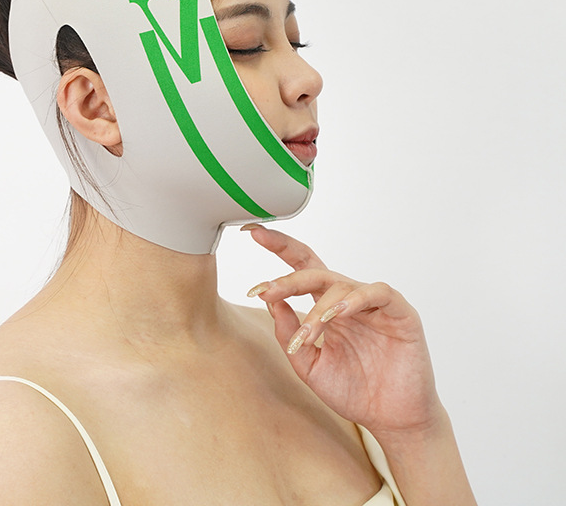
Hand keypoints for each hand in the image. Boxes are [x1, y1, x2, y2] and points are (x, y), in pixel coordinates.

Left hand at [245, 224, 443, 437]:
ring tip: (309, 332)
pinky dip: (356, 299)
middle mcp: (347, 299)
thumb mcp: (309, 364)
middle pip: (314, 270)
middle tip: (267, 289)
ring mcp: (373, 304)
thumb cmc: (352, 390)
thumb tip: (270, 299)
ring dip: (319, 309)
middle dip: (288, 273)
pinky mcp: (400, 312)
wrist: (391, 420)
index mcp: (324, 306)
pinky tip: (339, 313)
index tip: (252, 232)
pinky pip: (377, 292)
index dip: (279, 247)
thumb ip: (289, 333)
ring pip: (340, 285)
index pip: (300, 268)